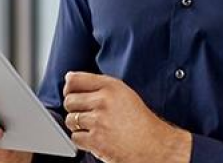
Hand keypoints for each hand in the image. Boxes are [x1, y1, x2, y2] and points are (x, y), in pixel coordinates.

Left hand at [63, 72, 191, 162]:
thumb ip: (100, 85)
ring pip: (70, 119)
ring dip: (77, 125)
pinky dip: (82, 140)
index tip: (71, 92)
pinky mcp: (96, 140)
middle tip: (85, 113)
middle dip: (73, 108)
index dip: (69, 87)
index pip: (75, 80)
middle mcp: (103, 100)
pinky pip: (75, 137)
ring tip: (92, 126)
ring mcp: (98, 120)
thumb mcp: (124, 93)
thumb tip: (70, 78)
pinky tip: (95, 137)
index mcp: (111, 86)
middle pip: (69, 100)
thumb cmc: (140, 120)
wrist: (153, 144)